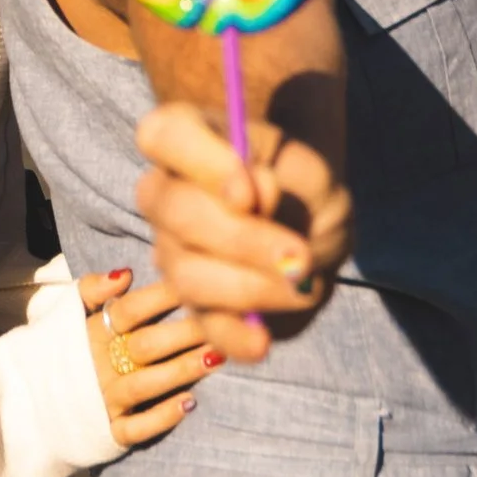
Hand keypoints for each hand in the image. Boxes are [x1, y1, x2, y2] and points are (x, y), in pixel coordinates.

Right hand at [76, 267, 216, 447]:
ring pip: (144, 386)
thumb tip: (126, 273)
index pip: (128, 310)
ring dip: (181, 371)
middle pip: (144, 346)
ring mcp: (103, 400)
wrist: (27, 400)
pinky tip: (190, 402)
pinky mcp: (107, 432)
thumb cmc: (63, 349)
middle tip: (224, 320)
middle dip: (185, 332)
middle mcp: (97, 366)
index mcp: (90, 334)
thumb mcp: (68, 312)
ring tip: (216, 356)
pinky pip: (136, 429)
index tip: (196, 284)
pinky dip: (161, 418)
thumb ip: (92, 288)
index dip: (162, 297)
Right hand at [129, 101, 353, 361]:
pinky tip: (262, 341)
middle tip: (299, 255)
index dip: (201, 163)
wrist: (313, 220)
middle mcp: (164, 193)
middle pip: (174, 212)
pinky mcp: (197, 301)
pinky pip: (204, 325)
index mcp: (183, 138)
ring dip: (251, 285)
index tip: (249, 189)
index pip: (163, 135)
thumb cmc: (305, 183)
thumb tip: (251, 201)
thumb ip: (288, 176)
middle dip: (241, 239)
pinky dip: (233, 338)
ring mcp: (172, 251)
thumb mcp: (312, 169)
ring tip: (303, 282)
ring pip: (187, 273)